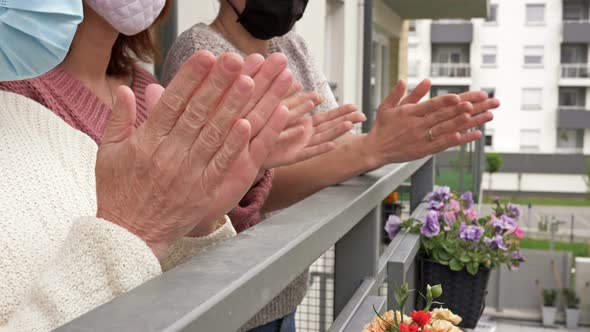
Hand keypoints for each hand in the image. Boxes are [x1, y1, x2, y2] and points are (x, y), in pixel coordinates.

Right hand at [96, 51, 284, 259]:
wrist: (128, 235)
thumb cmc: (117, 192)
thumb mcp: (108, 153)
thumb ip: (119, 120)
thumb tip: (124, 89)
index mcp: (147, 141)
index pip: (172, 102)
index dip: (190, 78)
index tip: (206, 56)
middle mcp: (169, 154)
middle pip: (197, 112)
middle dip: (217, 83)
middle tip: (234, 60)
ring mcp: (188, 173)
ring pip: (214, 134)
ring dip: (232, 107)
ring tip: (248, 83)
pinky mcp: (202, 191)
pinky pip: (221, 164)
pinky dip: (234, 145)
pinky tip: (248, 125)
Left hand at [262, 90, 365, 168]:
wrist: (244, 148)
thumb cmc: (259, 128)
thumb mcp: (274, 107)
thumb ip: (287, 96)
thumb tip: (298, 81)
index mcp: (303, 124)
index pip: (326, 117)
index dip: (341, 112)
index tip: (356, 107)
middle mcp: (304, 135)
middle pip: (329, 127)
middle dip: (344, 120)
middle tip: (361, 115)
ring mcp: (299, 146)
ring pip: (321, 138)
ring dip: (336, 132)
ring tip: (349, 125)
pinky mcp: (290, 157)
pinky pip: (307, 152)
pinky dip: (320, 149)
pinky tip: (333, 145)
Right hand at [362, 79, 498, 166]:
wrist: (375, 150)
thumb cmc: (382, 126)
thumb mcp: (388, 106)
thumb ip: (403, 93)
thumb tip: (422, 81)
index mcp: (410, 113)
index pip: (432, 106)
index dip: (446, 101)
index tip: (460, 97)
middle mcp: (418, 126)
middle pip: (446, 115)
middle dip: (468, 107)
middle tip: (486, 100)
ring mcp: (423, 139)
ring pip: (450, 129)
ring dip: (470, 122)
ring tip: (487, 114)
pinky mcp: (425, 151)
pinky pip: (446, 144)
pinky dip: (461, 139)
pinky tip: (475, 134)